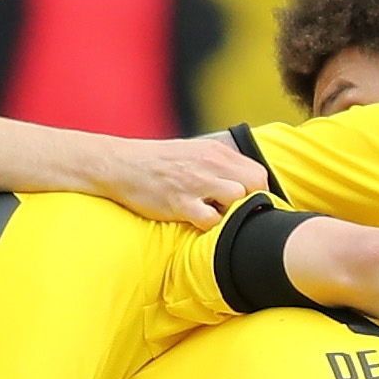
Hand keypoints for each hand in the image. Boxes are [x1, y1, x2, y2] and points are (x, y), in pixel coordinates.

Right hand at [93, 137, 270, 225]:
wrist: (119, 165)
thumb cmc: (157, 163)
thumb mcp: (193, 152)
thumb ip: (219, 165)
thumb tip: (244, 185)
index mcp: (216, 151)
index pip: (258, 173)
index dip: (259, 193)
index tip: (250, 205)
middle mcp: (210, 163)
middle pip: (255, 185)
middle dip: (252, 203)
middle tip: (237, 214)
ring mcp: (196, 183)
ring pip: (238, 199)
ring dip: (232, 213)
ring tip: (217, 217)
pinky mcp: (180, 203)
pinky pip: (211, 221)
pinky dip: (210, 226)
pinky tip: (198, 223)